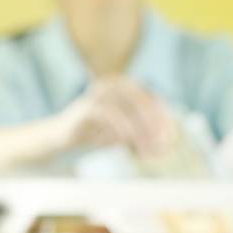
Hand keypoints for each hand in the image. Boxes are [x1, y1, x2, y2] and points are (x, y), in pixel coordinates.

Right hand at [54, 75, 178, 157]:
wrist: (62, 136)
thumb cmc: (98, 132)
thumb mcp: (125, 133)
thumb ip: (144, 135)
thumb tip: (166, 145)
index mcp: (126, 86)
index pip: (152, 98)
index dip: (164, 118)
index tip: (170, 138)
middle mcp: (113, 84)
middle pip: (142, 100)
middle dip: (154, 123)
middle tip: (161, 143)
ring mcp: (98, 94)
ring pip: (126, 107)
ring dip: (139, 129)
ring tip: (145, 149)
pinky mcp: (85, 107)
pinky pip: (107, 113)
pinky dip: (120, 126)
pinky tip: (126, 141)